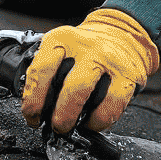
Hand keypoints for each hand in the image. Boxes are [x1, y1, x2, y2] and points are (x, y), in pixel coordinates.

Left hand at [21, 8, 158, 133]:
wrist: (121, 32)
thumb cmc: (85, 48)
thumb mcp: (62, 47)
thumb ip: (46, 70)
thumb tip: (33, 105)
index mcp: (62, 39)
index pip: (41, 70)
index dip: (33, 99)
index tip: (32, 115)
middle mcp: (86, 47)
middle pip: (67, 86)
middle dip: (57, 114)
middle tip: (54, 126)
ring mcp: (109, 61)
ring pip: (87, 93)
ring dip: (73, 116)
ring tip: (69, 126)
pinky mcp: (128, 76)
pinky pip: (112, 104)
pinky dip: (99, 120)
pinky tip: (92, 122)